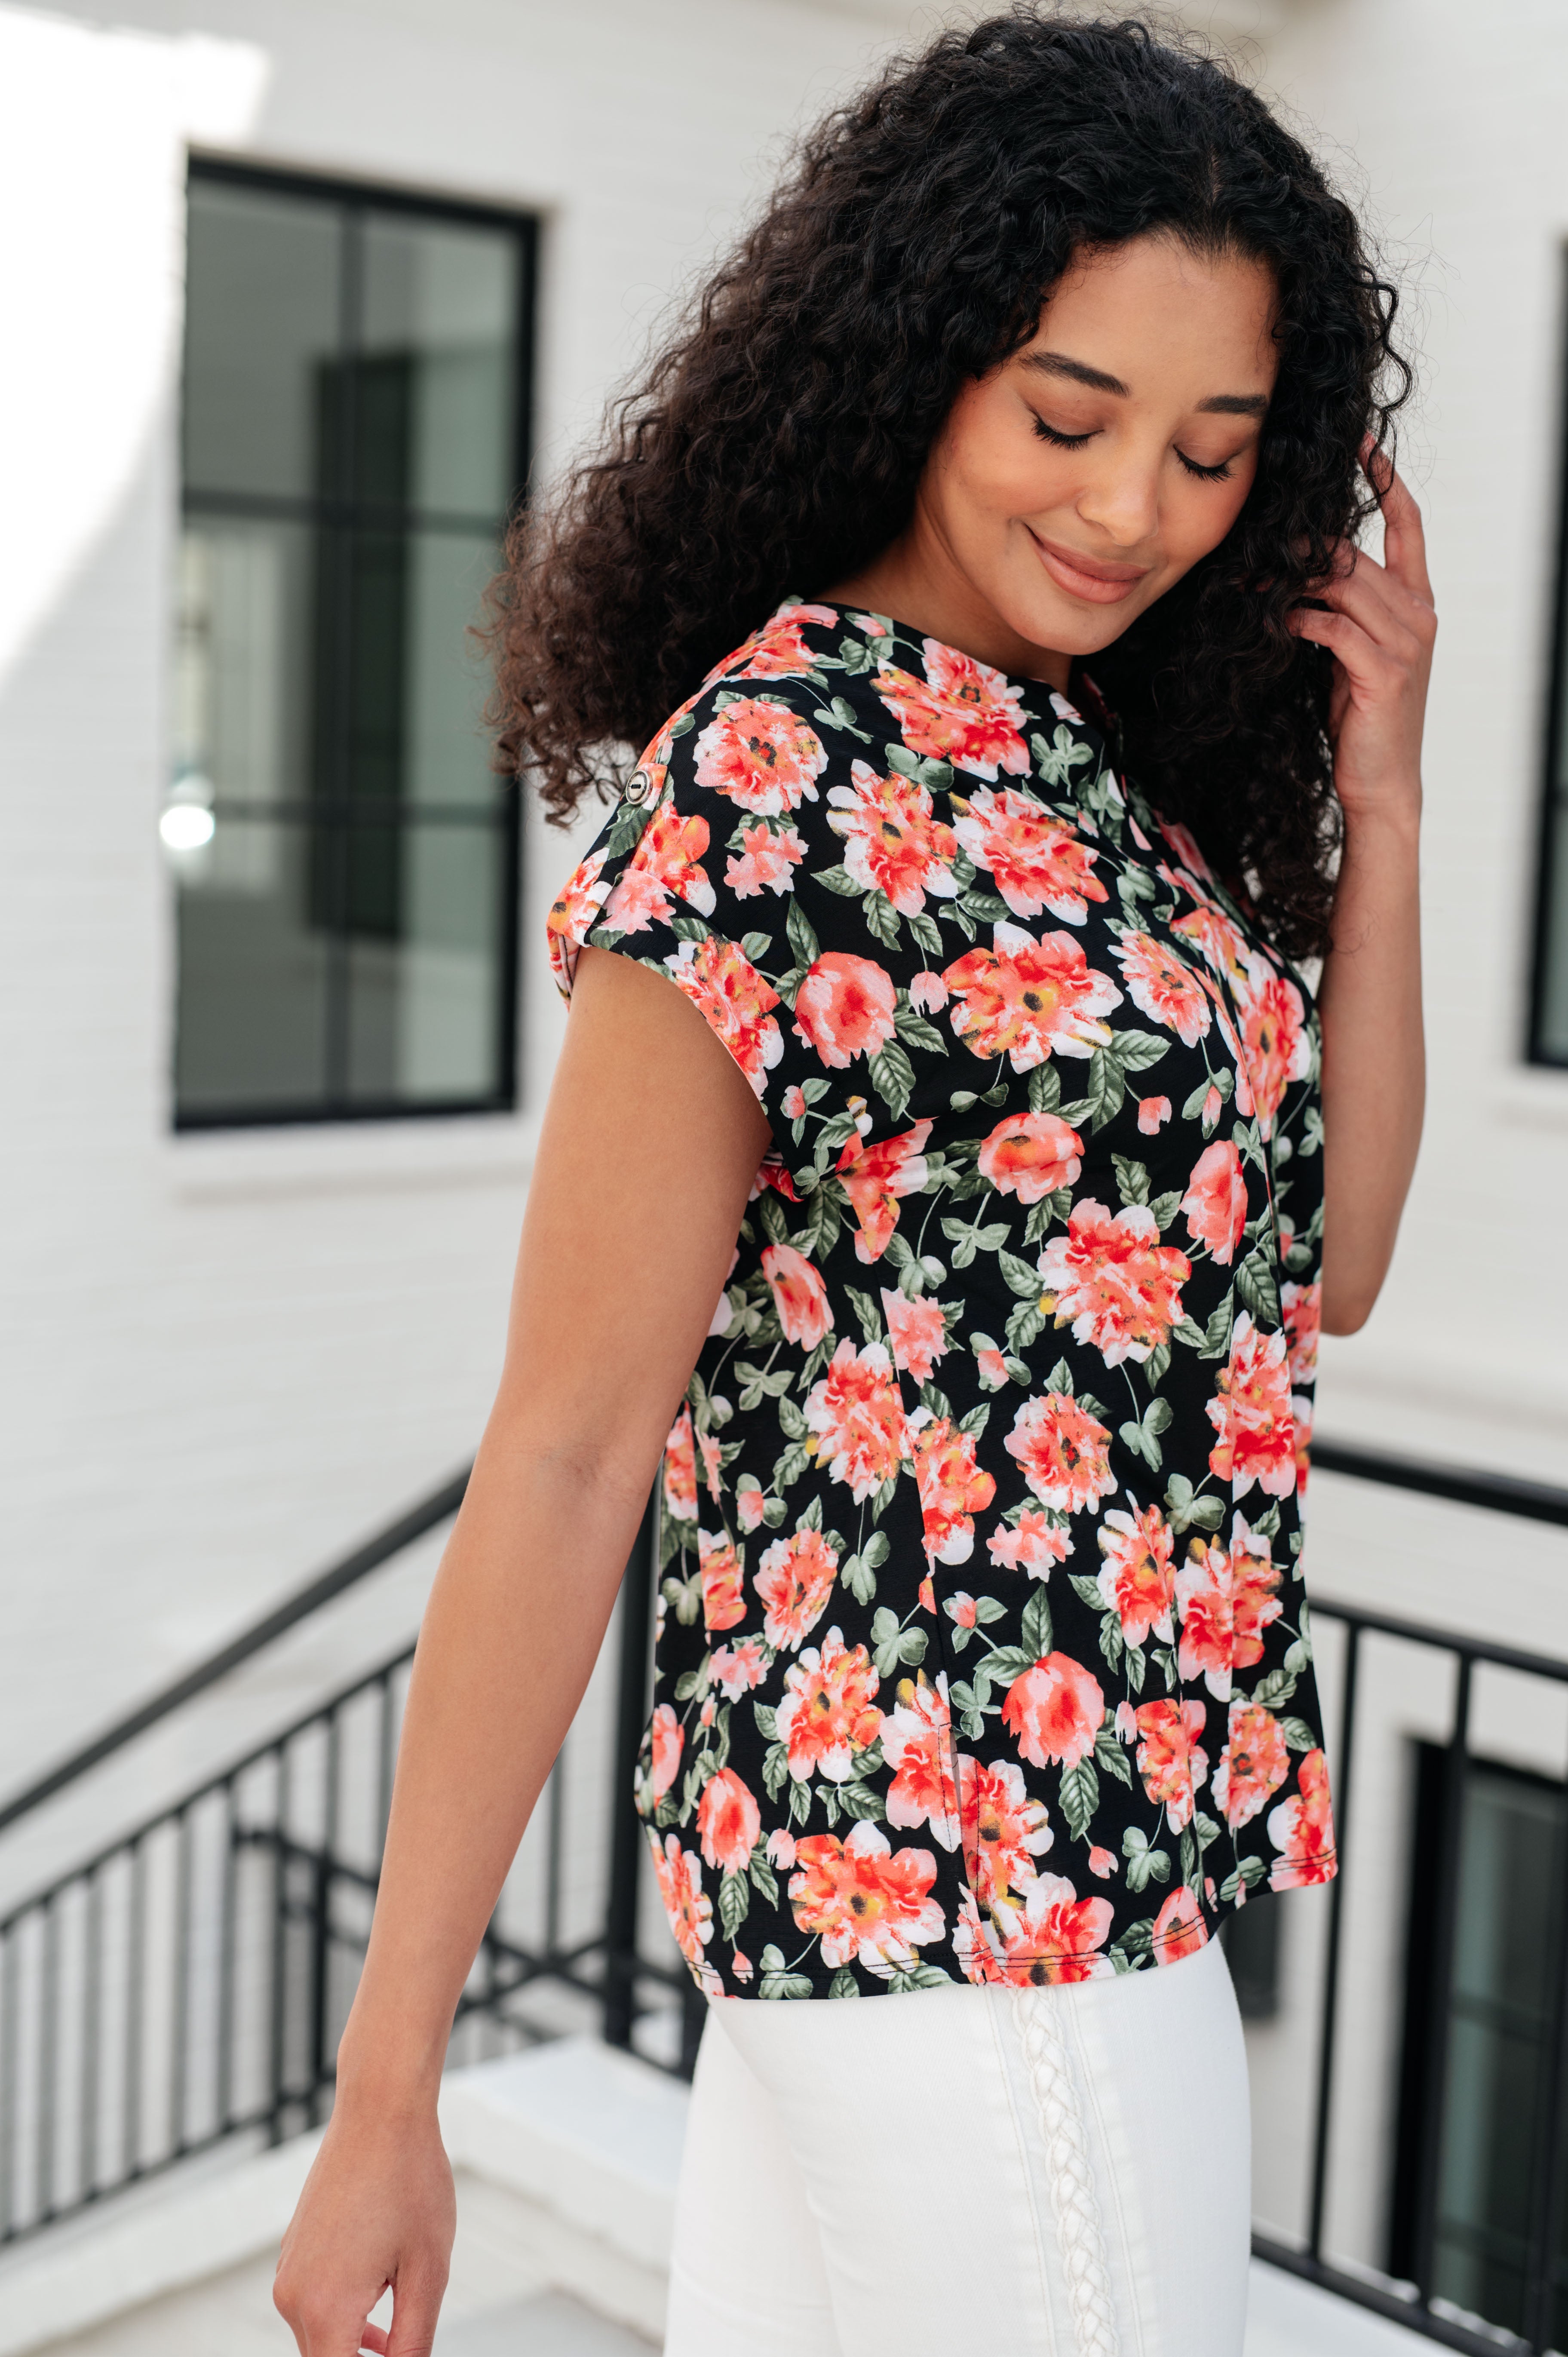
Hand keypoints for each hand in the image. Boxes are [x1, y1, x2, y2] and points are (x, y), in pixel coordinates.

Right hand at [273, 2098, 454, 2356]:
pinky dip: (343, 2315)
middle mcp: (293, 2297)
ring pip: (320, 2337)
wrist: (380, 2111)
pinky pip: (314, 2305)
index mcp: (325, 2308)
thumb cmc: (410, 2182)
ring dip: (354, 2344)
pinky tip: (381, 2298)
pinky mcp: (292, 2252)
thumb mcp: (427, 2271)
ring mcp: (288, 2272)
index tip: (397, 2356)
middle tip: (403, 2345)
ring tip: (397, 2327)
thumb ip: (412, 2343)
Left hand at [1289, 439, 1435, 830]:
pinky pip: (1335, 629)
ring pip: (1345, 585)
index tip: (1359, 442)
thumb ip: (1338, 608)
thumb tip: (1295, 572)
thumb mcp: (1350, 652)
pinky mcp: (1384, 672)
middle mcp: (1419, 613)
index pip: (1407, 523)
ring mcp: (1407, 642)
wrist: (1381, 781)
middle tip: (1254, 541)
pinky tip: (1274, 623)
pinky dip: (1300, 621)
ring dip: (1293, 579)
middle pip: (1357, 553)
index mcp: (1416, 600)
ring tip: (1252, 578)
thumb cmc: (1359, 717)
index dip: (1385, 479)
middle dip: (1304, 545)